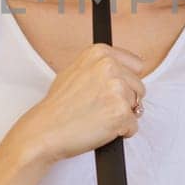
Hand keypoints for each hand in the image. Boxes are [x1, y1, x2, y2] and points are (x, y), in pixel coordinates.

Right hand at [15, 44, 145, 163]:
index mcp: (100, 52)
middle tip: (100, 107)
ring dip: (123, 116)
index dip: (126, 81)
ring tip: (99, 117)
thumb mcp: (75, 71)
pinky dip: (121, 132)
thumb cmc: (58, 106)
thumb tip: (125, 70)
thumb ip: (101, 66)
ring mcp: (117, 89)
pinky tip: (101, 128)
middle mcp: (110, 66)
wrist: (45, 130)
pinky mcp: (120, 112)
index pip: (136, 65)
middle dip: (125, 100)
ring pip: (138, 106)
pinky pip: (133, 126)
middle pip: (139, 87)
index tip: (113, 90)